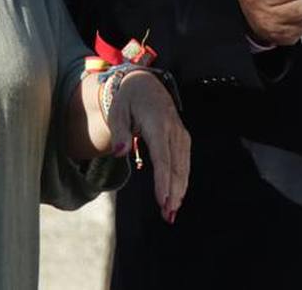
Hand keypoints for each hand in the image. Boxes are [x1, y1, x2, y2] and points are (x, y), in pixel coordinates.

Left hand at [107, 71, 190, 222]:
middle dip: (173, 192)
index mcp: (158, 123)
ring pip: (183, 166)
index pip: (162, 157)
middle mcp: (173, 130)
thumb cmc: (127, 100)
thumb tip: (119, 152)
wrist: (145, 84)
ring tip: (171, 213)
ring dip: (179, 190)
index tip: (163, 200)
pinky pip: (184, 163)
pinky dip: (182, 181)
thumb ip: (119, 132)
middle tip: (168, 216)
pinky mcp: (182, 139)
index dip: (164, 180)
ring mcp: (180, 134)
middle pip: (175, 166)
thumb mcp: (117, 111)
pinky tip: (177, 197)